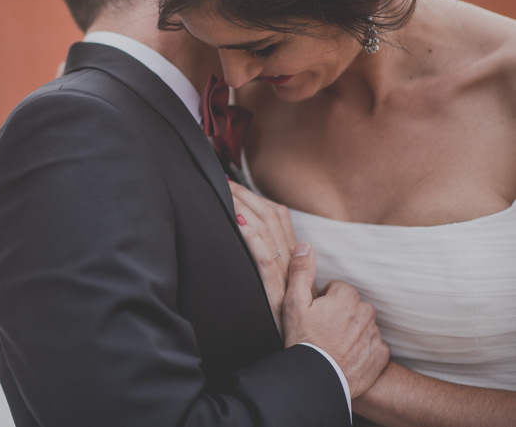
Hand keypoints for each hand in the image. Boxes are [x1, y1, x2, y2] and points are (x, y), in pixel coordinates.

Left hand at [230, 180, 295, 336]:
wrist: (308, 350)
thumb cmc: (290, 319)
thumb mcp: (285, 286)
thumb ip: (275, 261)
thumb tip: (256, 238)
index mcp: (294, 257)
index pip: (279, 216)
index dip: (258, 197)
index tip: (237, 185)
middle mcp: (292, 261)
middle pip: (272, 217)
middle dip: (247, 196)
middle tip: (224, 182)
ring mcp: (285, 274)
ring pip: (267, 231)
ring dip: (245, 208)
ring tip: (227, 194)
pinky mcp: (275, 291)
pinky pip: (264, 258)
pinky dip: (251, 237)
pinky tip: (237, 223)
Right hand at [282, 243, 389, 397]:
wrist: (315, 380)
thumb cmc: (302, 340)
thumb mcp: (293, 302)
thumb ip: (301, 271)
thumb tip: (306, 246)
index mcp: (347, 297)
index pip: (339, 289)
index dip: (325, 301)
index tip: (315, 315)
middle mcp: (366, 313)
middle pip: (354, 306)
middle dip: (341, 314)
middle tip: (323, 330)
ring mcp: (375, 336)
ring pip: (364, 325)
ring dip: (352, 331)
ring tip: (333, 344)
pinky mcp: (380, 357)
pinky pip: (374, 346)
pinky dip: (363, 350)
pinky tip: (346, 357)